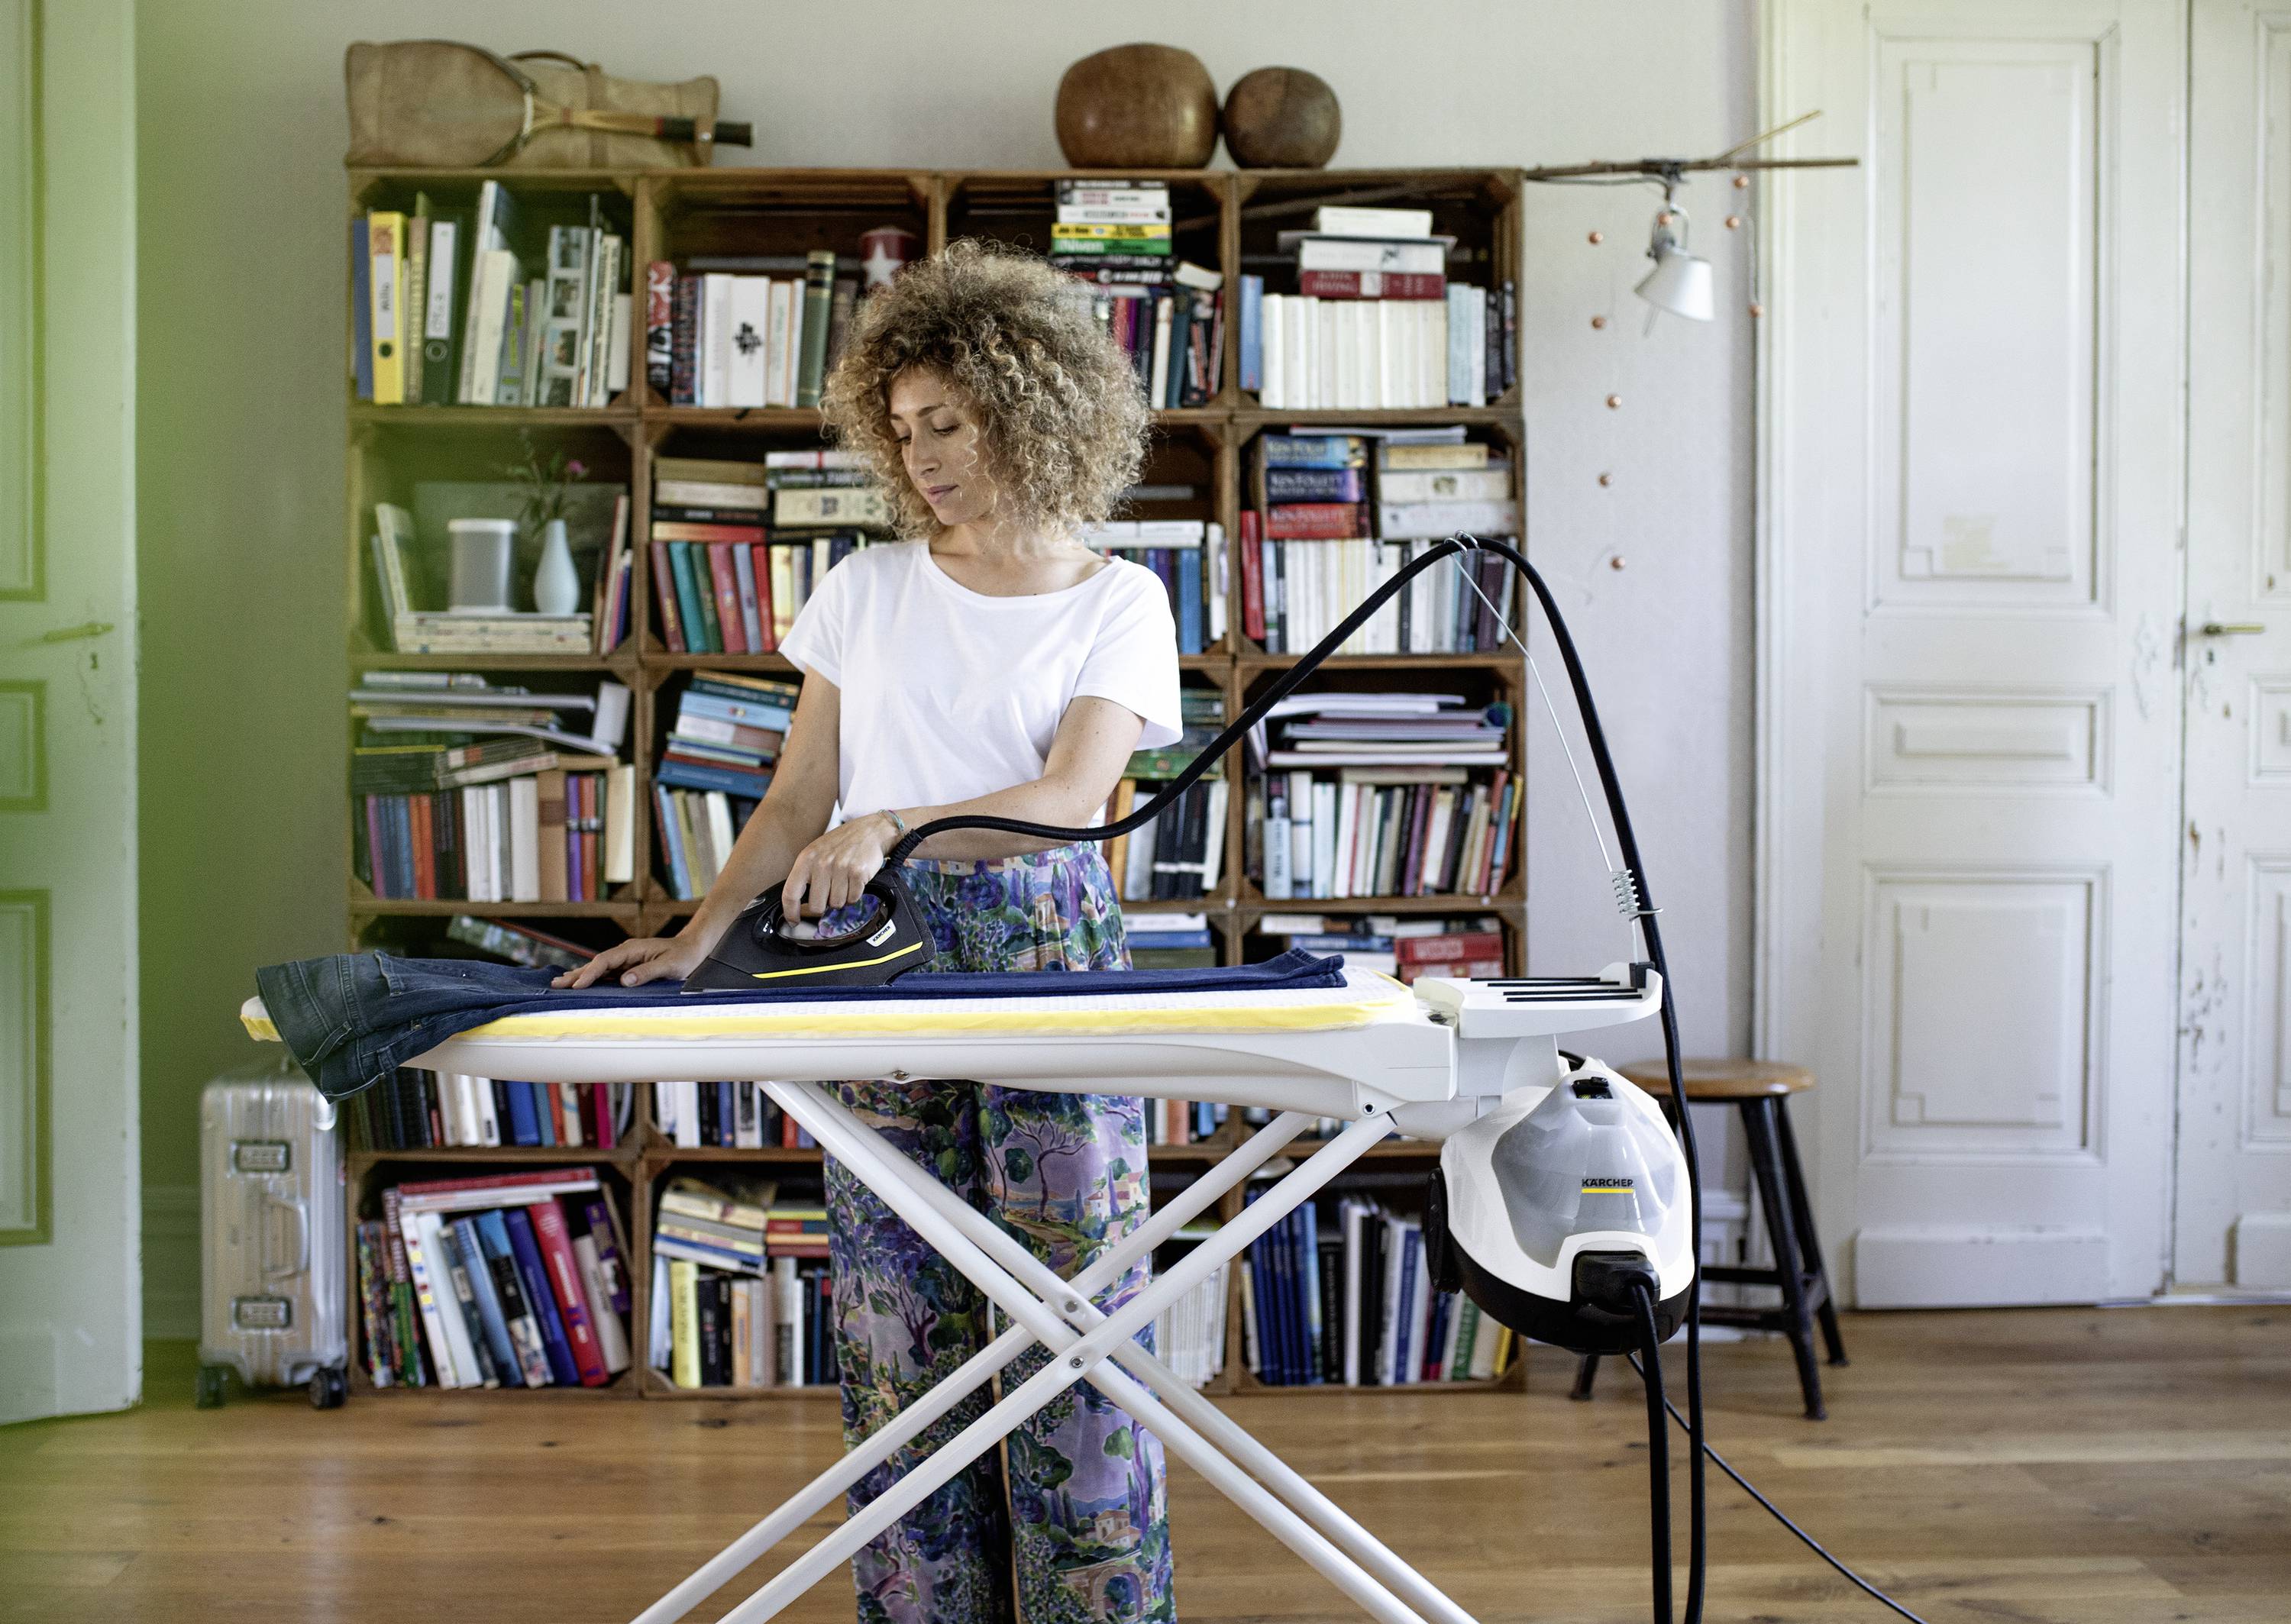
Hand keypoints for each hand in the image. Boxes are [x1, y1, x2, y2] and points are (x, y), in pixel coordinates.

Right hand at [552, 933, 712, 989]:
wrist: (693, 947)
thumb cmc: (683, 956)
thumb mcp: (669, 966)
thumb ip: (646, 973)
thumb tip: (623, 981)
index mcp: (632, 949)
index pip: (605, 961)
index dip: (590, 974)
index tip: (577, 985)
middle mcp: (626, 952)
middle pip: (596, 964)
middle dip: (576, 975)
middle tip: (556, 985)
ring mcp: (626, 959)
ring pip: (599, 968)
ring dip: (581, 976)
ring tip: (561, 983)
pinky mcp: (629, 965)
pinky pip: (607, 972)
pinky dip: (593, 977)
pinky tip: (582, 982)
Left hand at [782, 812, 895, 919]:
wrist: (871, 831)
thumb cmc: (842, 843)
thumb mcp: (817, 852)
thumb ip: (807, 874)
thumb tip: (799, 904)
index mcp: (806, 859)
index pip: (790, 893)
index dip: (791, 912)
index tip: (793, 921)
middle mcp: (821, 864)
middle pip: (816, 905)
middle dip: (824, 905)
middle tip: (830, 894)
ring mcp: (840, 868)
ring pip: (836, 904)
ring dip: (841, 898)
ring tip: (845, 882)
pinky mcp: (858, 873)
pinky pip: (853, 898)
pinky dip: (854, 894)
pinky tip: (855, 881)